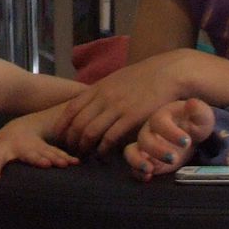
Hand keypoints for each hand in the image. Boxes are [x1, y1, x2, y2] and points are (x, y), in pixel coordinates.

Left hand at [0, 108, 78, 184]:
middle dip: (37, 159)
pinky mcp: (47, 149)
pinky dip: (67, 157)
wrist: (21, 127)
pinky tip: (75, 162)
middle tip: (45, 164)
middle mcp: (20, 148)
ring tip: (64, 164)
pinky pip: (58, 153)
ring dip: (57, 157)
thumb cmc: (2, 146)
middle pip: (29, 154)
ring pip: (47, 152)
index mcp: (2, 150)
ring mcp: (36, 147)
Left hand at [57, 53, 189, 156]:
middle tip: (72, 151)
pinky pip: (110, 137)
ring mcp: (117, 107)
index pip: (70, 109)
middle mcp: (104, 97)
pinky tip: (103, 155)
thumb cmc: (144, 77)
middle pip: (77, 123)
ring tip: (85, 156)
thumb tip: (89, 104)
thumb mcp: (116, 80)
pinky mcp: (131, 117)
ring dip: (85, 147)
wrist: (168, 73)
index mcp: (98, 88)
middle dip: (72, 141)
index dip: (62, 126)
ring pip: (90, 132)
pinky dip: (103, 149)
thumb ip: (101, 92)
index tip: (60, 138)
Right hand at [124, 99, 216, 180]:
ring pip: (131, 151)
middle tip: (174, 159)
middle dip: (157, 150)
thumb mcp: (201, 114)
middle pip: (144, 138)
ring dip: (137, 161)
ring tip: (150, 170)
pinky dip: (138, 173)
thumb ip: (198, 110)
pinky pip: (134, 166)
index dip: (170, 132)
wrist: (191, 132)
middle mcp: (149, 130)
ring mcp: (145, 146)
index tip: (187, 141)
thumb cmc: (194, 121)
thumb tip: (192, 103)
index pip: (159, 122)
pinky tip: (149, 177)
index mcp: (162, 116)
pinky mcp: (146, 160)